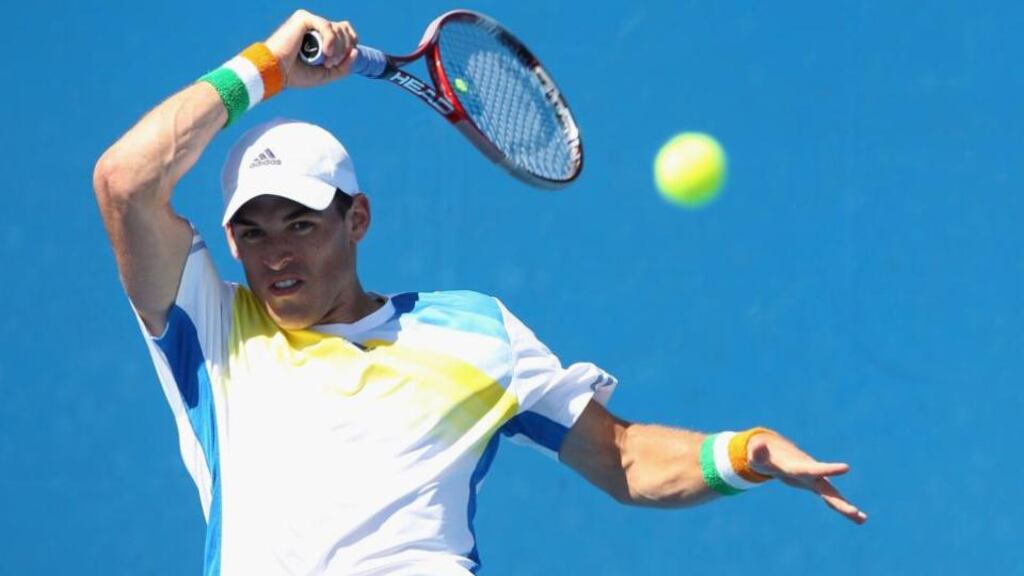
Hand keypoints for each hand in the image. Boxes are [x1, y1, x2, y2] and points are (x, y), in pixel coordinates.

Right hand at [264, 10, 358, 88]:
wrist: (277, 73)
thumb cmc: (296, 75)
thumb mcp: (326, 74)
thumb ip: (343, 67)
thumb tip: (356, 51)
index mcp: (320, 37)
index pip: (345, 30)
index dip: (351, 42)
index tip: (343, 59)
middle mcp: (315, 27)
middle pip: (344, 29)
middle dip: (344, 49)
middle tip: (330, 63)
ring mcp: (309, 22)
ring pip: (338, 28)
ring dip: (338, 48)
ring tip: (326, 61)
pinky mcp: (303, 18)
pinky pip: (327, 26)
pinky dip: (331, 40)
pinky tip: (326, 52)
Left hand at [748, 432, 867, 524]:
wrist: (775, 452)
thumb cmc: (764, 456)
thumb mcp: (757, 455)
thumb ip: (757, 452)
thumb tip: (755, 447)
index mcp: (798, 467)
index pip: (814, 469)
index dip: (829, 469)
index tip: (847, 467)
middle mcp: (811, 474)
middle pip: (828, 489)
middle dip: (839, 501)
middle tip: (854, 512)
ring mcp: (815, 481)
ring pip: (833, 496)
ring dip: (846, 507)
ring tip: (863, 519)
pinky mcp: (815, 487)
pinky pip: (831, 500)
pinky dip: (842, 508)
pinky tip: (859, 519)